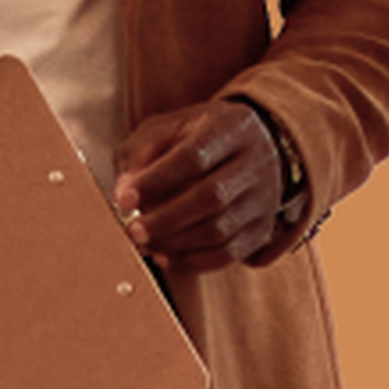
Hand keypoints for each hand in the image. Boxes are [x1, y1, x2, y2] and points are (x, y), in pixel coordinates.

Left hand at [113, 99, 289, 268]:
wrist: (248, 148)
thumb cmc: (197, 138)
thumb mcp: (166, 128)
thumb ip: (140, 152)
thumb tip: (124, 191)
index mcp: (231, 126)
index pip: (194, 156)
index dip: (156, 181)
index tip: (125, 199)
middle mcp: (255, 161)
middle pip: (211, 197)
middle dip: (165, 219)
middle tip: (133, 230)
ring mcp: (263, 197)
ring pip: (220, 230)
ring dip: (175, 243)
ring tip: (145, 242)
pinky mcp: (262, 228)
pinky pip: (228, 254)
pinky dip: (192, 262)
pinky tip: (165, 257)